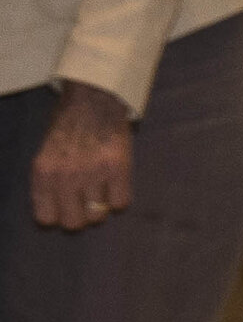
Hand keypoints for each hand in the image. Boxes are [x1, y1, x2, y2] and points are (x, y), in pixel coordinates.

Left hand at [28, 80, 131, 230]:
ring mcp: (92, 172)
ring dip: (102, 206)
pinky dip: (120, 197)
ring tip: (102, 188)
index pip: (46, 219)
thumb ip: (50, 182)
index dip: (58, 214)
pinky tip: (116, 183)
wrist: (93, 99)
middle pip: (74, 223)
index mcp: (43, 173)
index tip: (66, 205)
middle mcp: (65, 176)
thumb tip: (58, 211)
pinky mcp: (118, 167)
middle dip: (81, 215)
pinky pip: (121, 202)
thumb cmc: (68, 126)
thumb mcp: (46, 155)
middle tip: (87, 201)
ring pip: (98, 215)